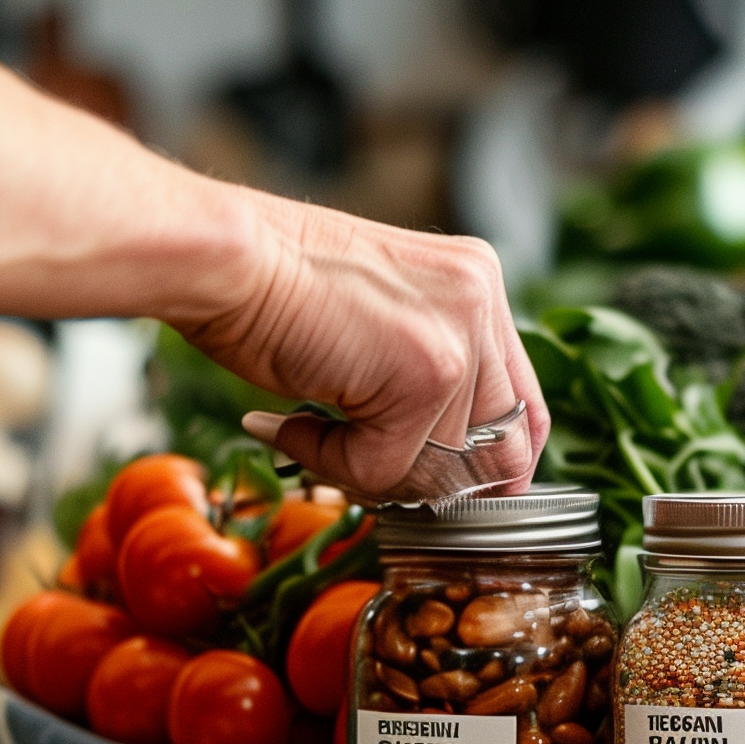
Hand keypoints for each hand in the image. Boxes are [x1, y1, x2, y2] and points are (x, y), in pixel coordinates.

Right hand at [187, 195, 547, 502]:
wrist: (222, 257)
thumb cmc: (269, 282)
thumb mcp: (375, 316)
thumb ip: (419, 368)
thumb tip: (440, 465)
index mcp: (476, 282)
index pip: (523, 404)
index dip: (488, 461)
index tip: (445, 486)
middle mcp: (483, 301)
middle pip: (502, 449)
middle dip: (436, 483)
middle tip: (365, 469)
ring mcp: (461, 337)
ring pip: (440, 469)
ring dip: (369, 468)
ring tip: (309, 428)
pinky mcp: (426, 374)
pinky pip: (386, 469)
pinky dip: (330, 463)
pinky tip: (289, 421)